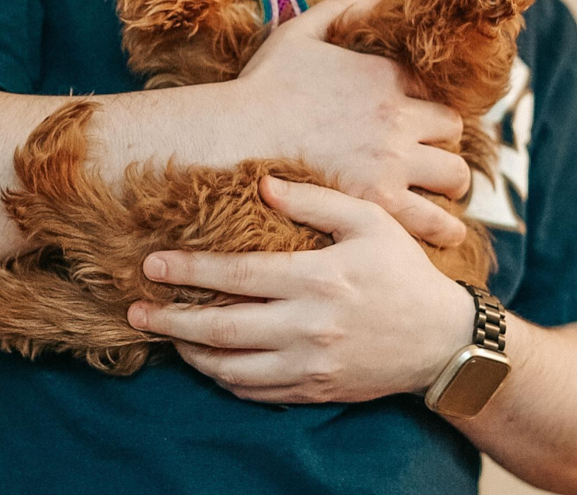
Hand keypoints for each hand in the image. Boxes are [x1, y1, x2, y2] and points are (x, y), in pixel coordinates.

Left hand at [128, 177, 474, 403]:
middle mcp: (308, 327)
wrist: (441, 340)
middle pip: (221, 329)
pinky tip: (210, 362)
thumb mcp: (368, 220)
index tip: (152, 265)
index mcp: (318, 279)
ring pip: (231, 368)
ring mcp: (310, 365)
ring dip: (190, 354)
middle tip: (135, 312)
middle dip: (171, 321)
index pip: (236, 276)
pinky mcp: (315, 390)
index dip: (189, 271)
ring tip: (165, 337)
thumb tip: (263, 185)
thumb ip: (315, 200)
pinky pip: (256, 392)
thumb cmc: (403, 271)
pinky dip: (224, 379)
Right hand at [232, 0, 470, 246]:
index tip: (418, 121)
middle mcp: (397, 115)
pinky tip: (442, 232)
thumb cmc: (261, 86)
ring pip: (454, 175)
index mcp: (384, 75)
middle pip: (452, 130)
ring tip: (444, 197)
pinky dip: (443, 226)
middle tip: (433, 159)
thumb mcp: (299, 32)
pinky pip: (435, 219)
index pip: (432, 90)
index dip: (427, 106)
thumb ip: (342, 7)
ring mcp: (392, 160)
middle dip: (444, 144)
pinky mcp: (380, 200)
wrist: (235, 137)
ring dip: (451, 185)